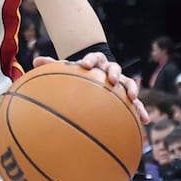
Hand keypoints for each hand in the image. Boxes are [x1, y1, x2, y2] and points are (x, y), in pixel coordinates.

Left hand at [34, 52, 149, 123]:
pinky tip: (144, 122)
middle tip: (112, 79)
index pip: (93, 58)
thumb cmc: (79, 73)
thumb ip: (53, 66)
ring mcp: (121, 82)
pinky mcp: (127, 95)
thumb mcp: (67, 70)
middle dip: (114, 73)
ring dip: (132, 89)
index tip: (84, 64)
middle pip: (114, 68)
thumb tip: (35, 62)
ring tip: (133, 98)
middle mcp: (110, 70)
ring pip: (129, 83)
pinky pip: (136, 103)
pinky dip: (140, 111)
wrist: (97, 72)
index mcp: (95, 62)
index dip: (89, 60)